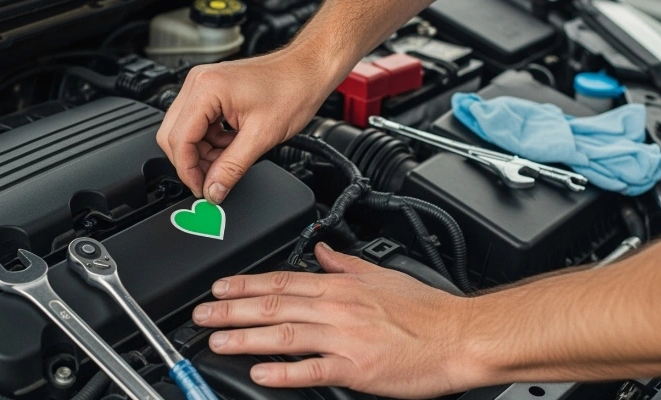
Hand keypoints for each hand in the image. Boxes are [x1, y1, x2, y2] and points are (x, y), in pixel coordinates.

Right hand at [156, 51, 335, 203]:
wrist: (308, 71)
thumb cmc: (292, 89)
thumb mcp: (261, 137)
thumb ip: (232, 168)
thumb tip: (213, 190)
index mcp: (206, 90)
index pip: (179, 139)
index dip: (188, 171)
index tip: (202, 189)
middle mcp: (198, 83)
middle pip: (174, 135)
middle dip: (192, 163)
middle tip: (212, 181)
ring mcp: (203, 85)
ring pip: (185, 131)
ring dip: (203, 153)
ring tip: (228, 162)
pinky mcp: (211, 91)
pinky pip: (198, 124)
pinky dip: (211, 141)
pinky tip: (230, 147)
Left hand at [191, 243, 474, 397]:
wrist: (460, 336)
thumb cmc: (427, 310)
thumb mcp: (382, 274)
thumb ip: (345, 264)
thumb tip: (320, 252)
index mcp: (341, 286)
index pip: (282, 281)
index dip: (245, 285)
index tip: (218, 289)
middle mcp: (337, 308)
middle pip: (273, 305)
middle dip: (231, 311)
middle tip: (201, 316)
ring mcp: (345, 338)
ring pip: (284, 334)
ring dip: (246, 338)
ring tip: (217, 342)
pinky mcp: (356, 367)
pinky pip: (313, 369)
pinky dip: (284, 371)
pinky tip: (259, 372)